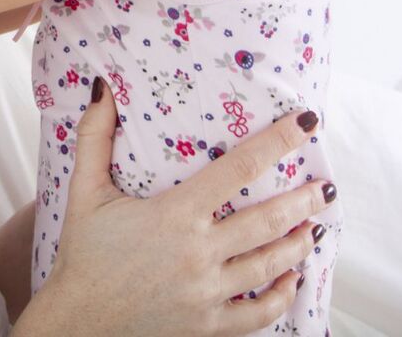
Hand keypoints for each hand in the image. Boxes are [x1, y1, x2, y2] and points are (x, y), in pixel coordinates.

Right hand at [14, 80, 331, 336]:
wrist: (77, 323)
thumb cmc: (83, 256)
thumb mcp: (84, 192)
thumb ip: (94, 137)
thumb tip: (103, 89)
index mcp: (174, 214)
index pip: (238, 168)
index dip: (276, 141)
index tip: (305, 123)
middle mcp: (198, 253)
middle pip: (267, 221)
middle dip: (302, 201)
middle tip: (324, 187)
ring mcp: (207, 293)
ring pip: (270, 266)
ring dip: (298, 244)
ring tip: (313, 226)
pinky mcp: (208, 325)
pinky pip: (259, 313)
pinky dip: (281, 296)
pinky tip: (291, 279)